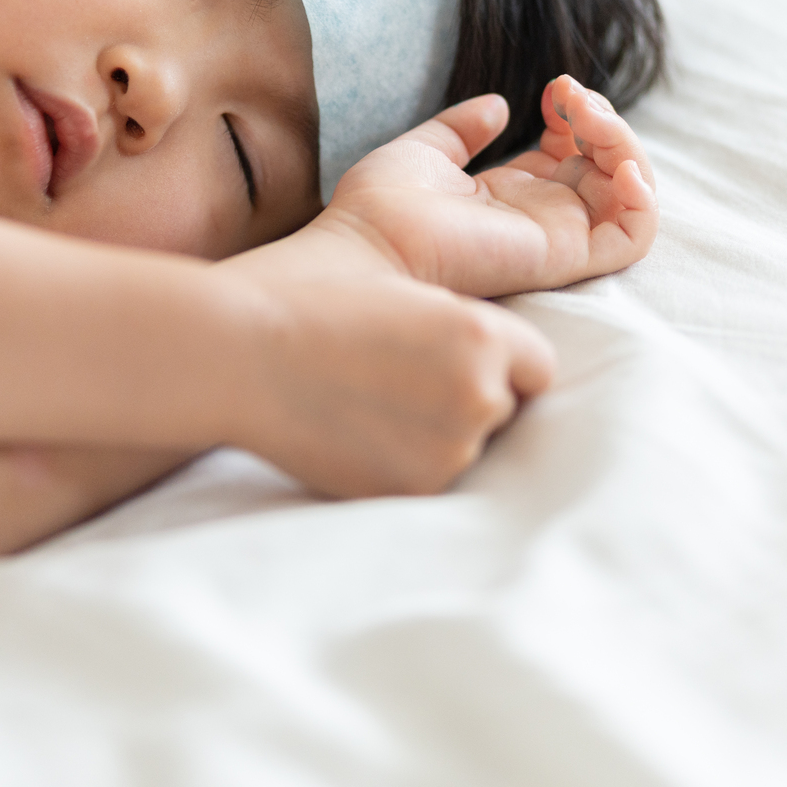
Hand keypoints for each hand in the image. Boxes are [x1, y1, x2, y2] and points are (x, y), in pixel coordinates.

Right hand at [222, 232, 556, 496]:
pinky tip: (360, 435)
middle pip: (506, 409)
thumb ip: (470, 335)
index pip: (537, 366)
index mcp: (482, 335)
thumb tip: (511, 379)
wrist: (249, 359)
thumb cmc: (319, 312)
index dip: (503, 364)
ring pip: (470, 447)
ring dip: (438, 434)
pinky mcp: (416, 490)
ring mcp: (450, 450)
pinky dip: (408, 464)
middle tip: (401, 382)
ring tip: (372, 405)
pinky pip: (433, 479)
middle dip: (470, 399)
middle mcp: (478, 395)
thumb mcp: (409, 295)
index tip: (462, 362)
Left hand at [314, 75, 657, 297]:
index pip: (573, 154)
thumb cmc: (384, 208)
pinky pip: (633, 237)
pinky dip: (641, 197)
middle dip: (604, 120)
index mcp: (511, 195)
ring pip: (628, 194)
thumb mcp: (427, 150)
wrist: (370, 242)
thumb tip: (499, 104)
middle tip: (571, 95)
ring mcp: (558, 238)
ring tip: (588, 116)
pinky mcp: (566, 257)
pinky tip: (616, 163)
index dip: (577, 115)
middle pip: (607, 167)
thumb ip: (464, 128)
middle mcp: (541, 218)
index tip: (553, 90)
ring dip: (623, 143)